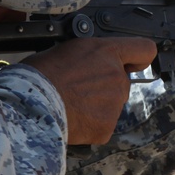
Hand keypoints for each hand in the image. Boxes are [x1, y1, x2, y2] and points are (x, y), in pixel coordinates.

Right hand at [22, 37, 156, 144]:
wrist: (31, 105)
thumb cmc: (39, 75)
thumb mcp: (66, 50)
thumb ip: (89, 57)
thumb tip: (89, 63)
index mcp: (106, 52)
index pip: (143, 49)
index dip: (139, 57)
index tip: (134, 63)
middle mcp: (116, 76)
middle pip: (121, 82)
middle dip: (105, 87)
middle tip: (78, 90)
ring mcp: (114, 102)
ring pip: (112, 105)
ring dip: (96, 106)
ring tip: (70, 105)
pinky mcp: (107, 126)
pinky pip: (102, 125)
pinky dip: (90, 125)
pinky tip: (72, 119)